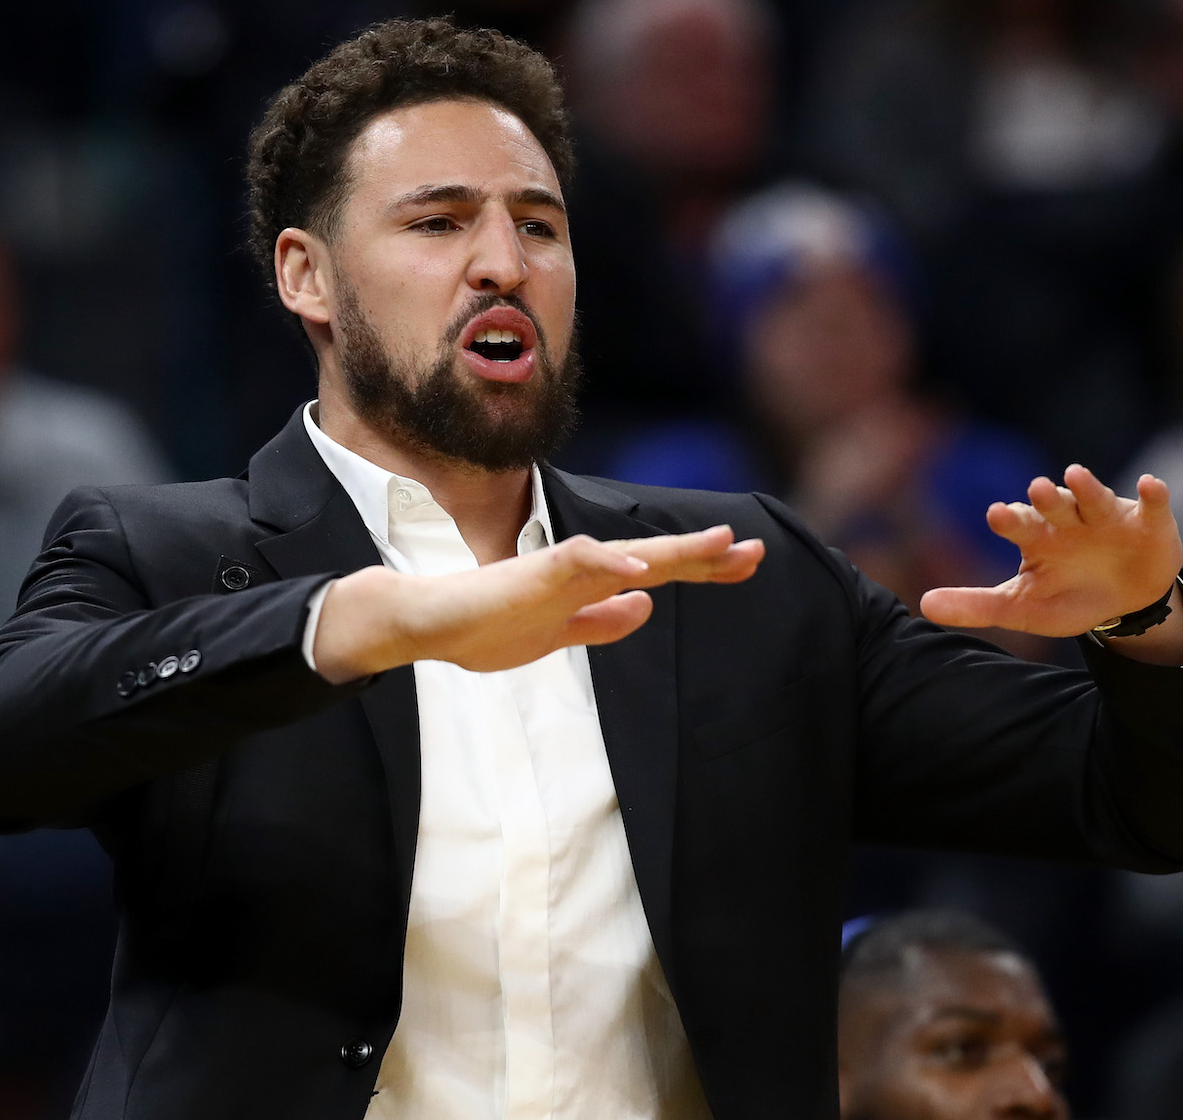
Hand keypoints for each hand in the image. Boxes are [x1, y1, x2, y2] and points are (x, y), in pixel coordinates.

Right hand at [313, 526, 764, 680]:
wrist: (426, 621)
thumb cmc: (483, 626)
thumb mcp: (559, 636)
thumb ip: (601, 622)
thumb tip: (645, 607)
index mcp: (589, 586)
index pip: (658, 572)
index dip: (702, 566)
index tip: (746, 562)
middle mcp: (582, 571)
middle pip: (655, 558)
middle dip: (706, 556)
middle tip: (755, 551)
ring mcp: (559, 570)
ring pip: (627, 553)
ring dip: (674, 551)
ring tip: (719, 546)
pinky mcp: (532, 575)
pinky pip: (577, 564)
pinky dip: (610, 565)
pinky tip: (641, 573)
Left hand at [919, 465, 1182, 640]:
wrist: (1125, 603)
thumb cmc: (1068, 597)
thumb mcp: (1022, 607)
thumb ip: (976, 605)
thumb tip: (924, 605)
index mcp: (1038, 536)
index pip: (1018, 523)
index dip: (1009, 518)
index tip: (996, 514)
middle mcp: (1069, 520)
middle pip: (1054, 504)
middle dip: (1046, 497)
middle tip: (1035, 489)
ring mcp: (1107, 518)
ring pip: (1094, 498)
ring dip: (1087, 487)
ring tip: (1076, 476)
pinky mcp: (1147, 523)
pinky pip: (1150, 504)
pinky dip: (1152, 495)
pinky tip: (1151, 485)